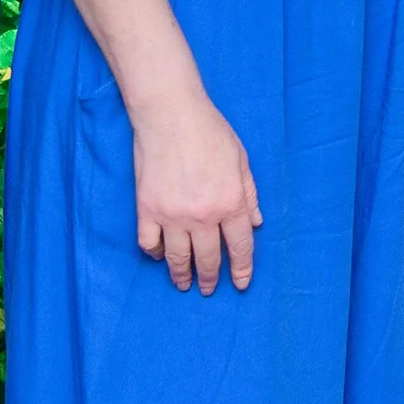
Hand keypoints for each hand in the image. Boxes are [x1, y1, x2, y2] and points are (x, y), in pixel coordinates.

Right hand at [132, 92, 259, 293]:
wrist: (170, 114)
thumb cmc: (210, 131)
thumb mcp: (241, 160)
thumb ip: (249, 194)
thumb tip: (256, 223)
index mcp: (231, 203)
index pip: (241, 246)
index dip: (242, 269)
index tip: (240, 283)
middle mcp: (203, 215)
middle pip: (209, 259)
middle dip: (211, 278)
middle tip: (209, 288)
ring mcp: (173, 215)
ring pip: (178, 258)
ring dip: (182, 275)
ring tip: (184, 283)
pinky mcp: (147, 210)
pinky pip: (150, 243)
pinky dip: (155, 253)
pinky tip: (160, 255)